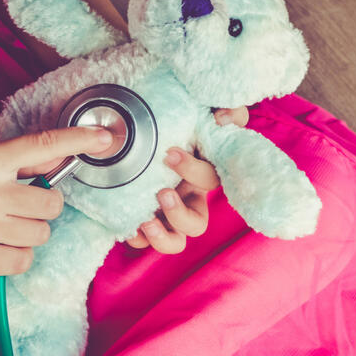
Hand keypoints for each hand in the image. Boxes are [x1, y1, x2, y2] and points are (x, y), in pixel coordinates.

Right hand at [0, 126, 113, 275]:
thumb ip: (18, 158)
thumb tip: (59, 158)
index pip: (43, 146)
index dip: (78, 140)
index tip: (104, 138)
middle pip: (52, 204)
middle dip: (46, 204)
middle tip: (24, 202)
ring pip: (41, 234)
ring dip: (31, 230)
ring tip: (6, 222)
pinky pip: (23, 261)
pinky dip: (19, 254)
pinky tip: (1, 242)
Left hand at [124, 107, 246, 251]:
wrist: (147, 132)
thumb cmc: (183, 125)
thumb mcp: (206, 113)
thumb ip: (228, 112)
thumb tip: (223, 118)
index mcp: (204, 177)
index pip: (209, 180)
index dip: (193, 171)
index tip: (169, 154)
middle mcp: (189, 201)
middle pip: (196, 225)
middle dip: (179, 215)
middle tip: (161, 194)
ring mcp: (168, 216)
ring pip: (175, 242)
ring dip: (161, 237)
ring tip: (145, 223)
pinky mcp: (146, 219)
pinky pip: (144, 241)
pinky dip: (135, 239)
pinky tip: (126, 227)